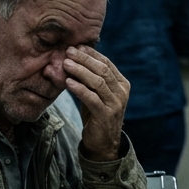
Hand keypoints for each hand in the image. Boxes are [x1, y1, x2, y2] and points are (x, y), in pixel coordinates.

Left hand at [64, 45, 129, 161]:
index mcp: (122, 83)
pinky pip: (92, 98)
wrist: (103, 143)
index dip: (91, 54)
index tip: (76, 46)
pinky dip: (79, 88)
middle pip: (102, 70)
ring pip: (98, 82)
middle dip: (84, 59)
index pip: (106, 63)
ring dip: (80, 71)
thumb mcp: (95, 93)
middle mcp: (122, 92)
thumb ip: (89, 78)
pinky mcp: (106, 115)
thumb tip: (72, 58)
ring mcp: (116, 104)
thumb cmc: (96, 114)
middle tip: (69, 51)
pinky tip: (68, 82)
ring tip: (66, 64)